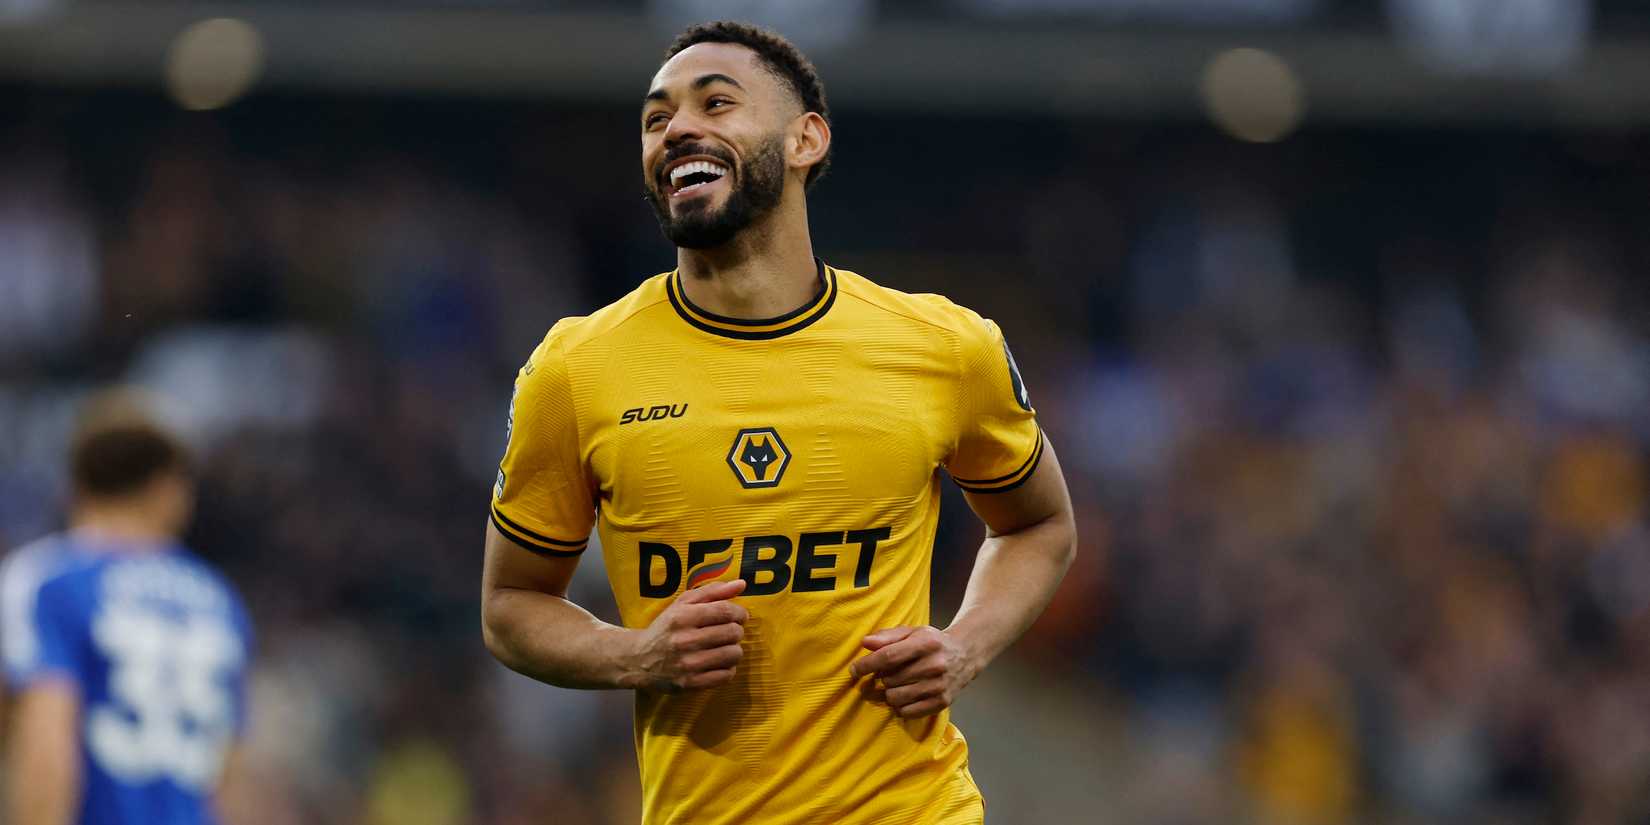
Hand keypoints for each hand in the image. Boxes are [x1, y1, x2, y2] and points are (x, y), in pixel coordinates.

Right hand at [627, 578, 747, 692]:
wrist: (639, 659)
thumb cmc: (666, 627)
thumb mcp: (683, 604)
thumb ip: (713, 591)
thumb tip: (742, 584)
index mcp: (682, 617)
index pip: (725, 611)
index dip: (739, 613)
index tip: (740, 616)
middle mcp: (684, 640)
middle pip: (732, 633)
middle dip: (736, 630)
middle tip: (728, 632)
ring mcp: (688, 664)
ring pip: (733, 654)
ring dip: (734, 650)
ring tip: (724, 647)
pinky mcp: (690, 683)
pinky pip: (726, 675)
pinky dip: (728, 668)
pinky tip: (718, 663)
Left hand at [848, 625, 977, 718]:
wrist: (966, 654)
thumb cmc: (932, 642)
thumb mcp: (912, 632)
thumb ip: (887, 636)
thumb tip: (865, 643)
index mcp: (926, 643)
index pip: (888, 656)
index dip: (867, 665)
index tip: (854, 670)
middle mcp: (935, 665)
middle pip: (890, 679)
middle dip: (882, 677)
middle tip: (890, 672)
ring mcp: (939, 686)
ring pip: (895, 698)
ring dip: (890, 692)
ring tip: (898, 684)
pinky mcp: (942, 702)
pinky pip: (907, 712)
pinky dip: (900, 706)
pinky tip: (906, 695)